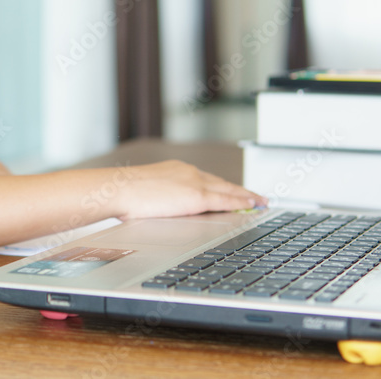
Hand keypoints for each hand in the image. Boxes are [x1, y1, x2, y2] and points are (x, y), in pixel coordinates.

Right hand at [114, 160, 267, 219]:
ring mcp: (195, 182)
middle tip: (256, 196)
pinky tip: (253, 206)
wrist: (119, 189)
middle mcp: (189, 172)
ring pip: (229, 189)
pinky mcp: (198, 196)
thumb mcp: (146, 193)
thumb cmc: (124, 194)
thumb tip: (159, 210)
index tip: (233, 190)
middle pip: (222, 183)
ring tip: (260, 201)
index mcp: (176, 171)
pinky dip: (242, 202)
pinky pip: (227, 200)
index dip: (223, 186)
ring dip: (246, 195)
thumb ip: (159, 199)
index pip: (207, 179)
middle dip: (240, 190)